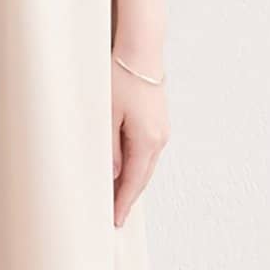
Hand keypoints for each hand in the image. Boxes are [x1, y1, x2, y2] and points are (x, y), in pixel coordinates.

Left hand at [112, 58, 167, 226]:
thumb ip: (109, 148)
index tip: (115, 220)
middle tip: (114, 216)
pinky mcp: (158, 121)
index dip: (122, 203)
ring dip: (132, 182)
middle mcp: (159, 138)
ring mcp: (161, 130)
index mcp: (147, 141)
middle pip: (142, 177)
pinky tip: (125, 170)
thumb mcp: (107, 115)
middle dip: (128, 197)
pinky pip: (147, 152)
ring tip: (116, 198)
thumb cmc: (120, 77)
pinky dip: (137, 166)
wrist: (140, 49)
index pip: (132, 182)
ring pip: (146, 165)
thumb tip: (112, 174)